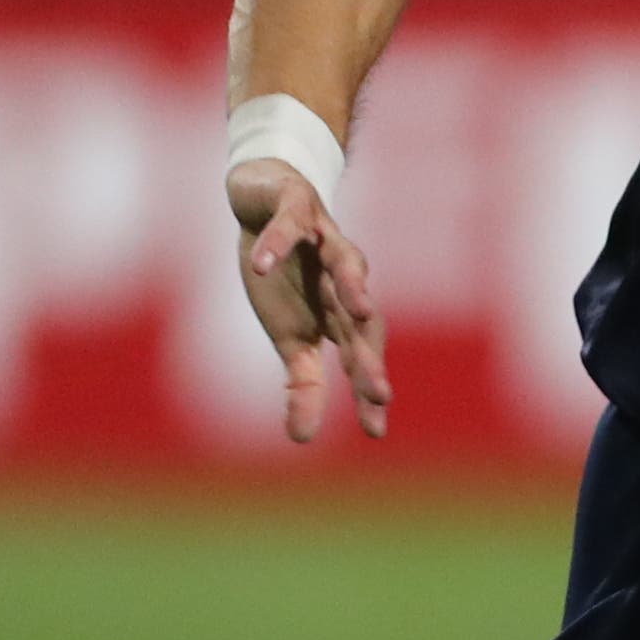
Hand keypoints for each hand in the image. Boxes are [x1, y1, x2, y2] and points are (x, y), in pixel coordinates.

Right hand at [229, 156, 390, 444]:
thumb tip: (303, 440)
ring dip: (353, 285)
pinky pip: (291, 227)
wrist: (266, 199)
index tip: (376, 430)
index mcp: (340, 314)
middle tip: (378, 390)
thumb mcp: (289, 333)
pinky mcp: (298, 207)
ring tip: (356, 310)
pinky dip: (278, 245)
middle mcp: (343, 280)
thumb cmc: (286, 275)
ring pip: (347, 263)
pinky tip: (261, 265)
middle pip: (362, 319)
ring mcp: (325, 240)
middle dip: (370, 354)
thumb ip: (302, 383)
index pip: (361, 356)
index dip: (367, 390)